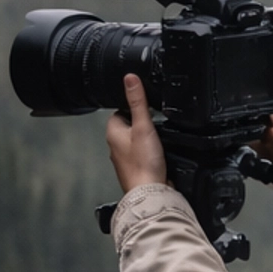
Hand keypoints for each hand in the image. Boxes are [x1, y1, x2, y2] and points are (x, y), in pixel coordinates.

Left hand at [106, 74, 168, 192]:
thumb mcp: (143, 125)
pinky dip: (152, 152)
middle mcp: (115, 145)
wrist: (151, 192)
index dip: (135, 108)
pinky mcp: (137, 167)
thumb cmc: (143, 163)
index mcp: (112, 132)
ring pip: (138, 139)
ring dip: (149, 139)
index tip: (148, 110)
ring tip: (158, 143)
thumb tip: (130, 78)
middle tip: (155, 128)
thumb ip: (137, 101)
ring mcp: (126, 158)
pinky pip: (144, 153)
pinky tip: (160, 155)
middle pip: (131, 124)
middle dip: (144, 124)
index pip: (120, 110)